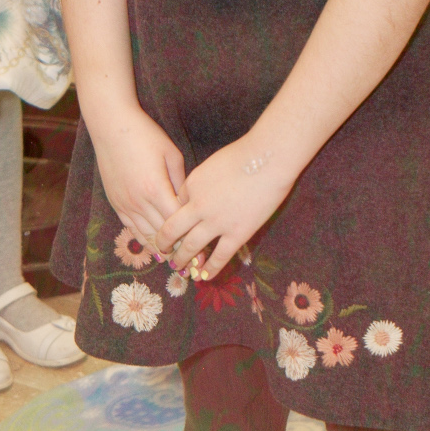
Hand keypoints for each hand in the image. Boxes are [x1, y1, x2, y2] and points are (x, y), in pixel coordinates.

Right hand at [92, 106, 187, 254]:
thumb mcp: (171, 155)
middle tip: (197, 263)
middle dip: (181, 250)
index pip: (178, 223)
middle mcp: (139, 202)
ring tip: (179, 262)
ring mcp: (125, 204)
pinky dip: (145, 241)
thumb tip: (190, 204)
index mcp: (156, 189)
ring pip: (146, 236)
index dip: (192, 238)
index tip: (206, 250)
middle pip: (163, 235)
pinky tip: (157, 250)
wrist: (111, 127)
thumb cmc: (145, 136)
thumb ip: (181, 183)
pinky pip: (132, 229)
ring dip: (163, 250)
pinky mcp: (116, 203)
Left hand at [154, 136, 295, 280]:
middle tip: (162, 251)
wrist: (268, 158)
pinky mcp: (237, 233)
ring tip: (177, 267)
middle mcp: (198, 206)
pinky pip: (219, 256)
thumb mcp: (213, 163)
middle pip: (173, 229)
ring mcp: (216, 222)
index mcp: (192, 185)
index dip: (173, 217)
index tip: (172, 227)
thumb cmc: (245, 154)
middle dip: (165, 243)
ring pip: (191, 247)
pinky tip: (204, 277)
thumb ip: (204, 181)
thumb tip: (201, 194)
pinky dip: (210, 268)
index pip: (175, 205)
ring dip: (182, 259)